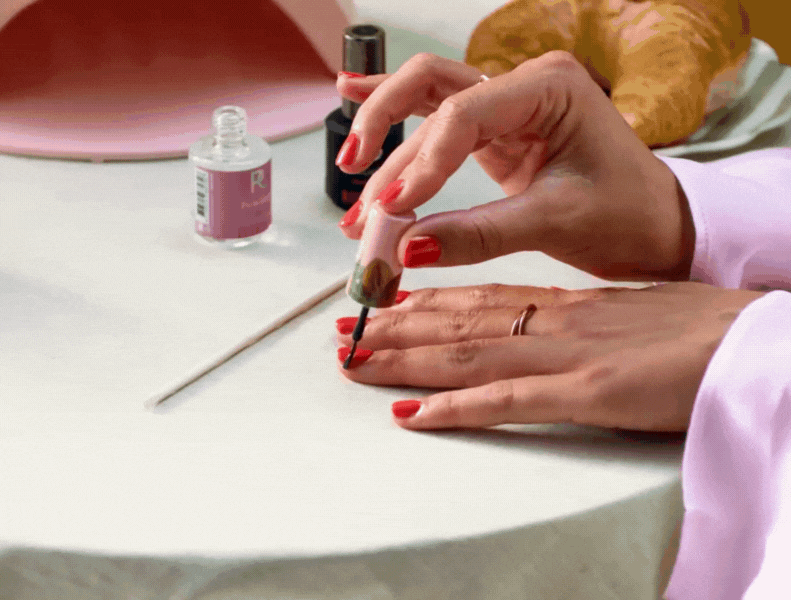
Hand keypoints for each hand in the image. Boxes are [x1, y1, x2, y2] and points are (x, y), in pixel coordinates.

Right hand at [336, 52, 694, 280]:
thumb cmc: (628, 214)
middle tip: (365, 200)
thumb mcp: (554, 222)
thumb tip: (406, 247)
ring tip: (354, 190)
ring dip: (383, 138)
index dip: (421, 164)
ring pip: (425, 102)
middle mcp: (524, 85)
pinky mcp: (495, 134)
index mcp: (551, 88)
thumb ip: (478, 233)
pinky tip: (351, 91)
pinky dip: (395, 110)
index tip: (394, 211)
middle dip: (387, 145)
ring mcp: (507, 106)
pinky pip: (436, 113)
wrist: (658, 225)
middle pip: (430, 92)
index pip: (462, 115)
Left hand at [336, 283, 762, 430]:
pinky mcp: (590, 393)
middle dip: (393, 327)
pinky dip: (455, 409)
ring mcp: (567, 357)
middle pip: (456, 321)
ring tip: (354, 360)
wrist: (754, 340)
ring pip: (467, 352)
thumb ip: (576, 324)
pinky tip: (413, 416)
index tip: (380, 305)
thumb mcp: (625, 317)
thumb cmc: (698, 331)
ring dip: (404, 359)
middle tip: (343, 329)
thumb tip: (539, 331)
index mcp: (564, 306)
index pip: (477, 299)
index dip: (421, 304)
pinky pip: (509, 401)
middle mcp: (553, 323)